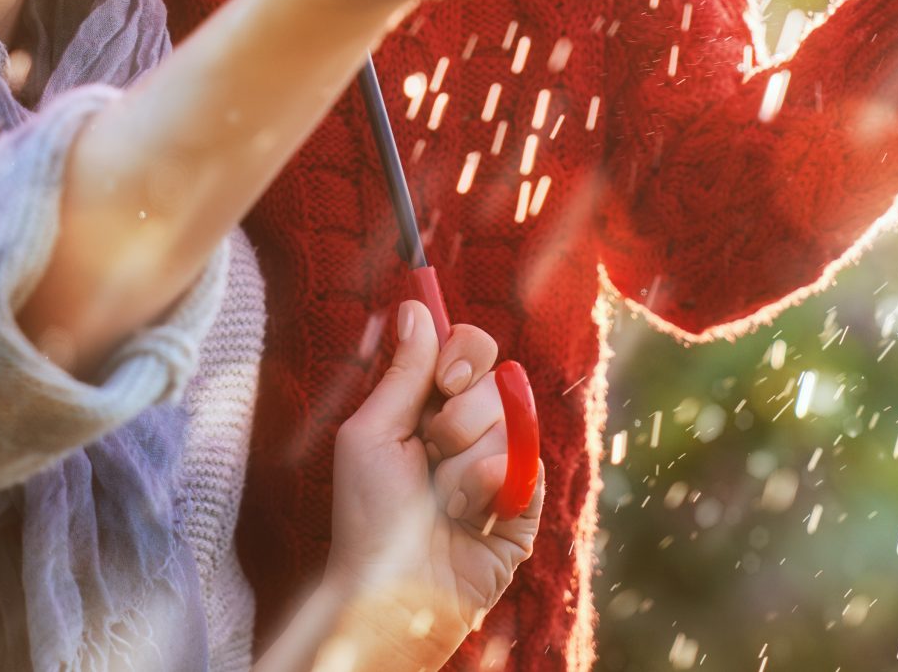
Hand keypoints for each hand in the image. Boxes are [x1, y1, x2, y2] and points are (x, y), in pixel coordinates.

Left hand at [320, 301, 540, 667]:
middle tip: (432, 448)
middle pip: (499, 377)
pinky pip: (529, 465)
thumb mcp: (372, 433)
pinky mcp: (526, 504)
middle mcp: (471, 430)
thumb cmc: (368, 517)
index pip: (471, 348)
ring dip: (467, 462)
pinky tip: (470, 518)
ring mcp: (502, 465)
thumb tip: (416, 307)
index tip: (446, 378)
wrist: (391, 590)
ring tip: (444, 500)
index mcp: (431, 407)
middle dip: (461, 414)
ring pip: (513, 421)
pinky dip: (492, 488)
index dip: (465, 352)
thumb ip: (403, 371)